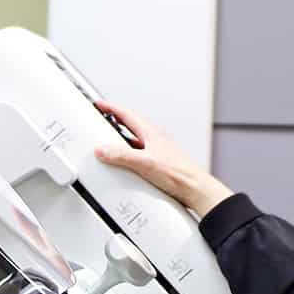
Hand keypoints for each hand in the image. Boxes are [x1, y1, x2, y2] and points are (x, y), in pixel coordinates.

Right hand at [93, 100, 233, 216]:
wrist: (193, 189)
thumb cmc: (178, 173)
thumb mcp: (144, 163)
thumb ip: (122, 156)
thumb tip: (103, 150)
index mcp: (151, 132)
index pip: (127, 114)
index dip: (111, 108)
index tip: (100, 104)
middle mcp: (154, 139)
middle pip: (130, 125)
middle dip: (114, 121)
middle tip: (102, 119)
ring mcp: (156, 151)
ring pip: (134, 140)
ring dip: (121, 139)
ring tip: (109, 141)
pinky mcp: (157, 163)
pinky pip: (138, 154)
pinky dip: (128, 154)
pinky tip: (124, 163)